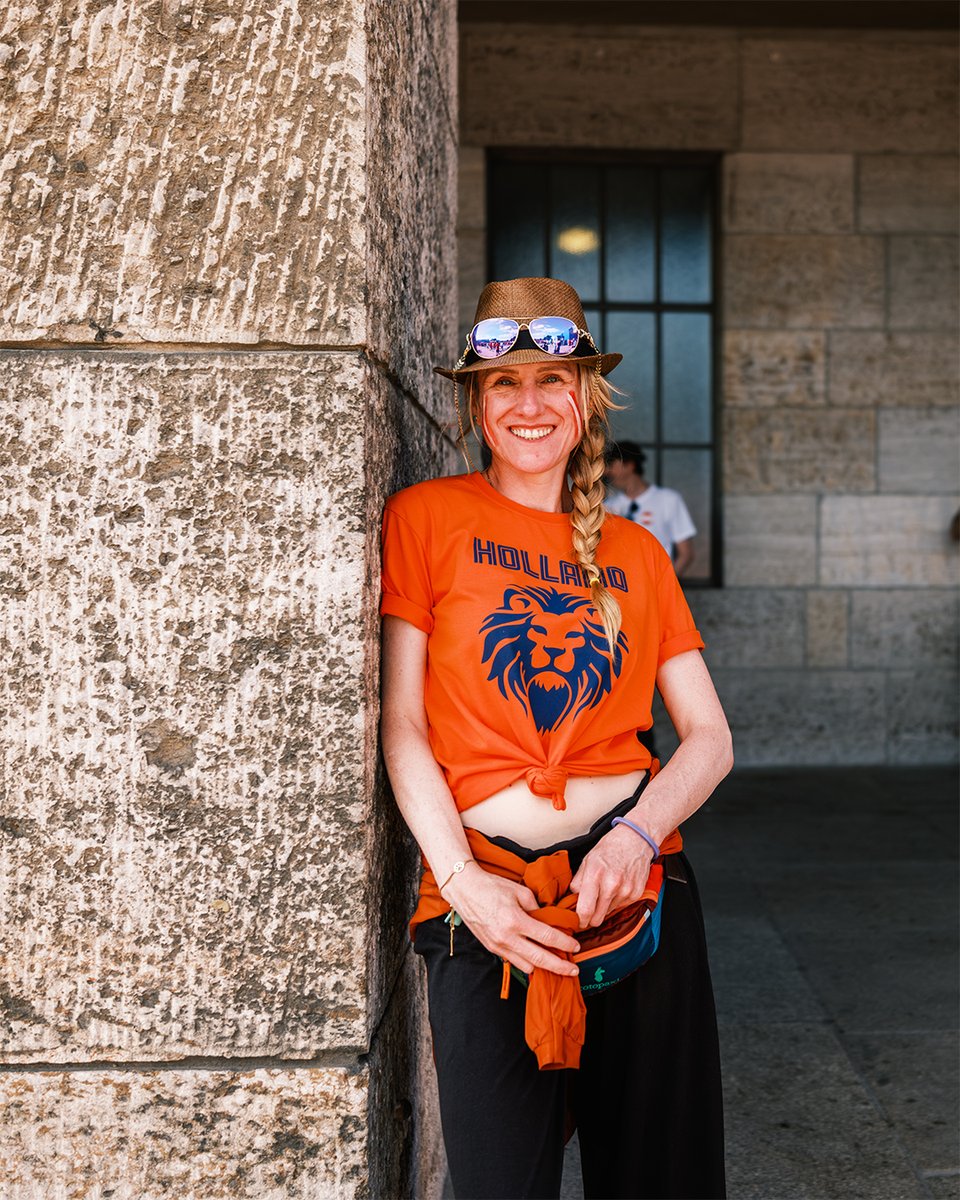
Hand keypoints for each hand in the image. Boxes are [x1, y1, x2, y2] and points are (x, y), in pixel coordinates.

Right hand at [442, 863, 579, 976]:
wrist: (464, 889)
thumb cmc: (491, 886)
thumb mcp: (519, 891)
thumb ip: (536, 907)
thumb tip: (547, 920)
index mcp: (515, 920)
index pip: (546, 937)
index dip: (564, 943)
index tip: (575, 945)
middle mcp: (506, 937)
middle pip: (539, 959)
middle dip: (559, 967)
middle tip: (573, 970)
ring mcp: (498, 945)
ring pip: (526, 966)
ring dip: (542, 966)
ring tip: (555, 962)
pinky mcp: (492, 948)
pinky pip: (514, 962)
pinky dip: (526, 962)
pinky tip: (535, 958)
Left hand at [569, 826, 653, 929]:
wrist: (636, 840)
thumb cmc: (610, 848)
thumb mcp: (588, 859)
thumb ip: (578, 881)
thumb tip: (572, 898)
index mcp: (595, 875)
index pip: (585, 909)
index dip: (580, 920)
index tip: (578, 922)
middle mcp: (611, 885)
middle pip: (598, 918)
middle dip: (591, 918)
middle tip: (589, 910)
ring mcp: (626, 891)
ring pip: (608, 913)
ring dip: (604, 907)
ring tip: (606, 889)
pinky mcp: (636, 894)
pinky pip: (621, 906)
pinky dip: (616, 901)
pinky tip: (617, 887)